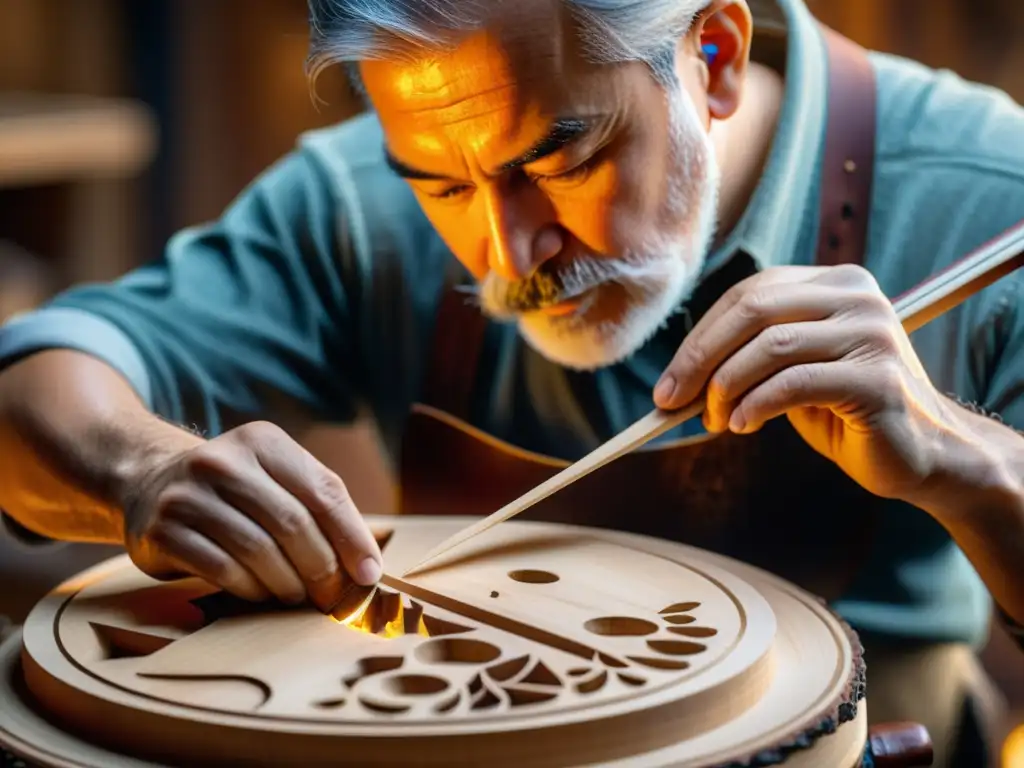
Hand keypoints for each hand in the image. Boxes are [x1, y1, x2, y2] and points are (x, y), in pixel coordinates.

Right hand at [120, 420, 382, 611]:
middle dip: (322, 567)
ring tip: (299, 595)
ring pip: (259, 550)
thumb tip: (367, 566)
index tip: (370, 573)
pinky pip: (222, 569)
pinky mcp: (163, 529)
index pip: (323, 491)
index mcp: (263, 441)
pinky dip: (251, 588)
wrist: (150, 481)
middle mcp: (223, 461)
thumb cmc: (235, 490)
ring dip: (288, 583)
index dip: (352, 537)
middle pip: (293, 523)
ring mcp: (188, 494)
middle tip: (333, 595)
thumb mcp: (275, 478)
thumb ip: (318, 508)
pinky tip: (262, 593)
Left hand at [654, 264, 955, 501]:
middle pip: (753, 311)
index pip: (748, 294)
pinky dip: (755, 405)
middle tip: (670, 401)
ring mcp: (872, 333)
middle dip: (699, 359)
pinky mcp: (878, 377)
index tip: (668, 381)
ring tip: (713, 420)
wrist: (924, 455)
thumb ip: (749, 358)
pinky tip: (741, 426)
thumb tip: (677, 378)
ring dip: (725, 387)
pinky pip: (793, 383)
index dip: (699, 337)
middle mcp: (857, 297)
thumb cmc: (848, 412)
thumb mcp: (792, 372)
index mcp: (834, 284)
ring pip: (769, 346)